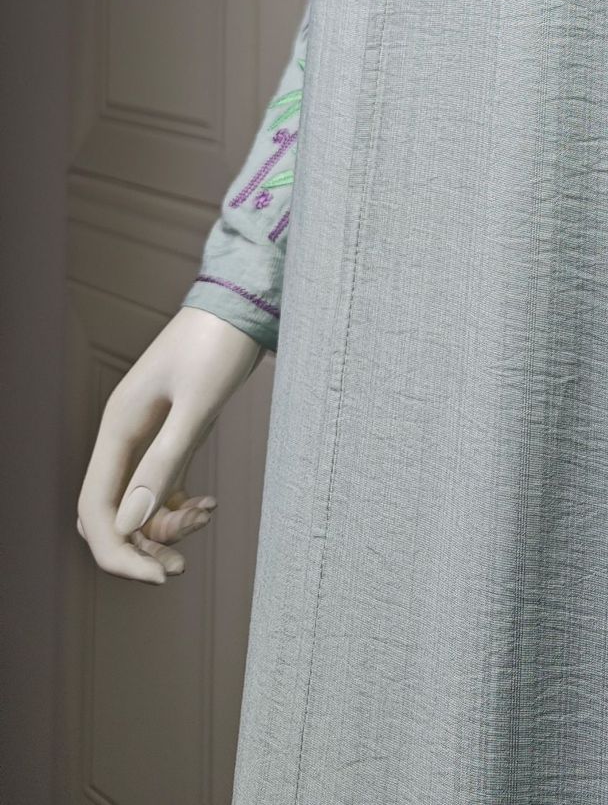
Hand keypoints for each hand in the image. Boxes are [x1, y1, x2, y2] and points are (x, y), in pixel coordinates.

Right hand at [76, 305, 263, 583]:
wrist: (243, 302)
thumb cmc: (218, 344)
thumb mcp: (197, 404)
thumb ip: (165, 460)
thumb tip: (129, 524)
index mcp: (118, 427)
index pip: (95, 509)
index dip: (118, 551)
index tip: (158, 575)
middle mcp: (124, 435)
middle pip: (109, 513)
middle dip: (137, 545)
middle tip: (177, 565)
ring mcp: (147, 435)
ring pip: (137, 504)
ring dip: (163, 527)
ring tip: (205, 521)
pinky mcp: (173, 434)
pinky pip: (162, 487)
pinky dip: (179, 505)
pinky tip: (210, 506)